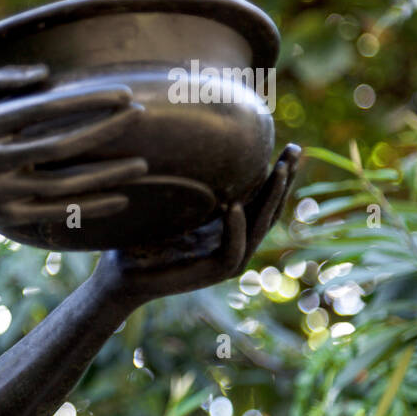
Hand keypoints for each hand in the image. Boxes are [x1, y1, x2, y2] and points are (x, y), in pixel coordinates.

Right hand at [0, 64, 149, 230]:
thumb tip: (47, 75)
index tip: (121, 93)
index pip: (42, 109)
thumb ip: (0, 80)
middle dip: (104, 130)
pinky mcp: (6, 218)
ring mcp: (0, 193)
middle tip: (140, 115)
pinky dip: (89, 207)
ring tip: (142, 164)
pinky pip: (56, 213)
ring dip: (106, 175)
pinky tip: (119, 198)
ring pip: (63, 184)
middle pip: (59, 146)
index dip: (85, 100)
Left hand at [96, 143, 301, 304]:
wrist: (120, 274)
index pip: (262, 198)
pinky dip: (234, 228)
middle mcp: (234, 242)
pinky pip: (231, 250)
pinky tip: (234, 206)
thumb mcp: (172, 205)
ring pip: (258, 228)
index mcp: (229, 227)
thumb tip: (194, 140)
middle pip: (269, 210)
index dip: (279, 175)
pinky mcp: (211, 274)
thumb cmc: (141, 238)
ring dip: (268, 199)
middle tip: (296, 150)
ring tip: (278, 170)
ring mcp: (226, 260)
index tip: (292, 147)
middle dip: (284, 180)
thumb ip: (192, 184)